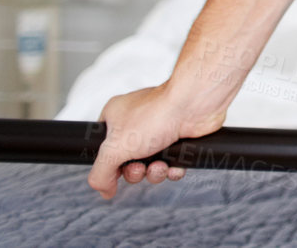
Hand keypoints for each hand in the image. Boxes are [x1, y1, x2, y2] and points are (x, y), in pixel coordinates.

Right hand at [87, 81, 226, 199]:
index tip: (114, 169)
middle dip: (134, 172)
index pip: (102, 147)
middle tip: (139, 167)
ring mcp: (159, 131)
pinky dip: (172, 170)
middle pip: (127, 162)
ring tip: (159, 165)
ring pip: (150, 165)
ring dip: (154, 173)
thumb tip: (104, 190)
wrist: (196, 105)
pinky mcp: (179, 139)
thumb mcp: (115, 148)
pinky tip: (174, 166)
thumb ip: (100, 173)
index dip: (108, 163)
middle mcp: (137, 123)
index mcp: (116, 117)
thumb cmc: (157, 114)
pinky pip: (171, 164)